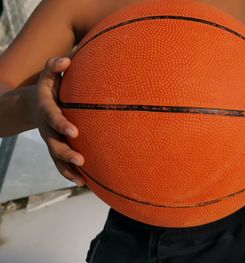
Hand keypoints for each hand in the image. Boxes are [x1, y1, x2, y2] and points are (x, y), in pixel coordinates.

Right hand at [37, 57, 84, 185]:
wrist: (33, 104)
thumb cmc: (49, 87)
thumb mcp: (48, 75)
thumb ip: (54, 67)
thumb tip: (67, 61)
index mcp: (46, 109)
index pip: (53, 116)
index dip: (61, 124)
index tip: (75, 132)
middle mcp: (47, 128)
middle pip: (54, 143)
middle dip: (66, 153)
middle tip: (80, 160)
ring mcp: (50, 140)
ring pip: (56, 158)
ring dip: (68, 168)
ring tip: (81, 179)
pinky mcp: (55, 147)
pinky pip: (60, 163)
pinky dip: (69, 173)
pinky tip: (83, 182)